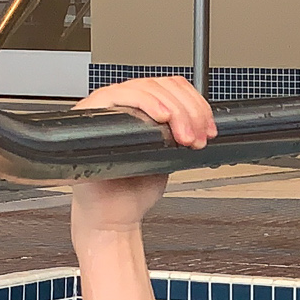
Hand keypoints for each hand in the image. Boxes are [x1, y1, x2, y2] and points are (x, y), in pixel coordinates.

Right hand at [67, 79, 215, 244]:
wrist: (115, 214)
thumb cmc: (136, 187)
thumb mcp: (169, 154)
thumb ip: (180, 131)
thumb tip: (202, 119)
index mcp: (143, 109)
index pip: (172, 86)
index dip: (196, 103)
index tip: (208, 127)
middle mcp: (124, 104)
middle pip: (162, 85)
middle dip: (188, 110)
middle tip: (198, 137)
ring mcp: (107, 108)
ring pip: (145, 87)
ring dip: (174, 109)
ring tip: (185, 137)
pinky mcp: (91, 114)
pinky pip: (117, 95)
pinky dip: (144, 101)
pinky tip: (162, 117)